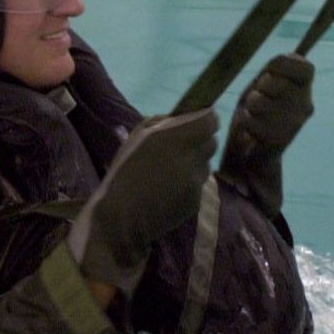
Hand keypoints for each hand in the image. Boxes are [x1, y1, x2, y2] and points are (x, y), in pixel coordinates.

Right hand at [69, 108, 218, 295]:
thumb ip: (161, 122)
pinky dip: (188, 185)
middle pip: (212, 143)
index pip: (210, 122)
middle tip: (182, 147)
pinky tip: (168, 191)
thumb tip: (179, 117)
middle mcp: (191, 159)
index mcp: (175, 139)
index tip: (200, 121)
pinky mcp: (196, 202)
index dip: (207, 120)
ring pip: (205, 165)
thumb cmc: (124, 172)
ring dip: (194, 164)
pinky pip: (198, 186)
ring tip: (170, 173)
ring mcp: (196, 182)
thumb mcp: (137, 137)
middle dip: (201, 142)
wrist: (122, 216)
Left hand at [221, 54, 313, 211]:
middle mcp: (306, 104)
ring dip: (249, 107)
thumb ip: (275, 68)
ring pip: (259, 102)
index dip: (282, 65)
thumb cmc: (257, 108)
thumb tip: (286, 56)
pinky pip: (252, 121)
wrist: (251, 150)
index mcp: (305, 87)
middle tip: (259, 99)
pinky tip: (253, 132)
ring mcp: (295, 123)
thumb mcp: (264, 82)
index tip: (270, 72)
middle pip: (273, 82)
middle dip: (258, 88)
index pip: (303, 66)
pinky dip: (246, 124)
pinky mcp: (281, 139)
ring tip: (255, 115)